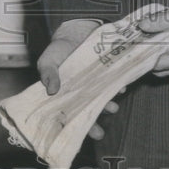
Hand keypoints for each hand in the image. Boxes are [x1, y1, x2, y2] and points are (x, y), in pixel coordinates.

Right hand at [36, 19, 123, 139]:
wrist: (75, 34)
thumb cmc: (58, 51)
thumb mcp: (48, 61)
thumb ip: (48, 73)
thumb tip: (51, 90)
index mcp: (64, 97)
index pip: (67, 116)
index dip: (71, 127)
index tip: (75, 135)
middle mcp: (81, 96)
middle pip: (86, 114)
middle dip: (93, 126)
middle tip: (98, 133)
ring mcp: (95, 87)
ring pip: (101, 102)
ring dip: (107, 107)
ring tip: (111, 107)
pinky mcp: (107, 77)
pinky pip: (114, 85)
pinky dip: (118, 87)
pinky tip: (120, 88)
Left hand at [141, 0, 168, 77]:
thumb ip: (162, 21)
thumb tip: (142, 25)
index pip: (160, 66)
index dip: (144, 60)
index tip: (130, 51)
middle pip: (164, 69)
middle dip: (149, 59)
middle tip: (135, 46)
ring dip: (159, 54)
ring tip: (145, 41)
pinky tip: (161, 37)